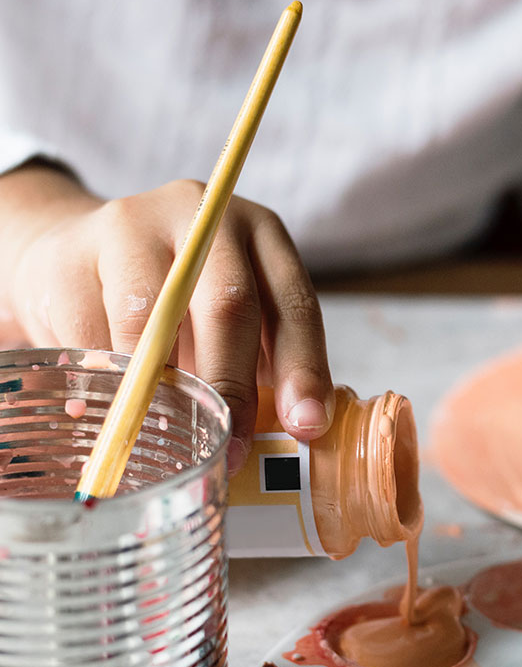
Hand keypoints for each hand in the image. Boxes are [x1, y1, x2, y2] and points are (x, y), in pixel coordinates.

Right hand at [0, 162, 333, 472]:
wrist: (73, 256)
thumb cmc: (174, 304)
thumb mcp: (230, 320)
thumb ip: (261, 365)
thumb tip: (289, 435)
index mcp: (260, 234)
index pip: (294, 304)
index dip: (303, 369)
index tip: (306, 425)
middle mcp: (203, 218)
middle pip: (229, 305)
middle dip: (232, 387)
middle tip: (229, 448)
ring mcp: (133, 227)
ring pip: (153, 319)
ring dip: (162, 389)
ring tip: (166, 435)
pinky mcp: (71, 254)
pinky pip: (91, 333)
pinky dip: (106, 382)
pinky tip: (112, 411)